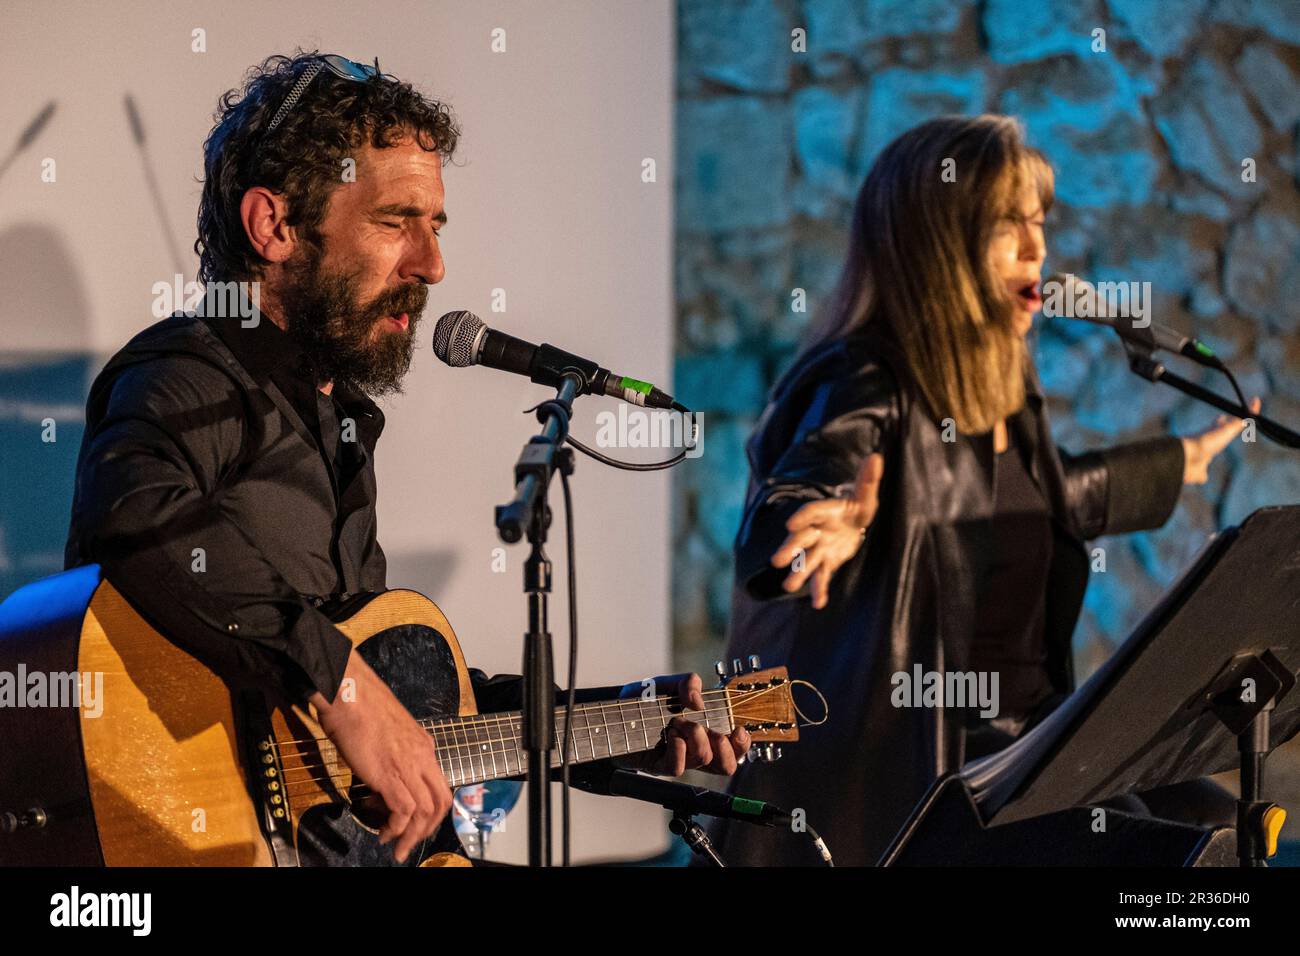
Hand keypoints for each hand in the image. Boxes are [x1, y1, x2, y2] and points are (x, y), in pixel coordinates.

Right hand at [309, 651, 451, 863]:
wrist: (349, 691)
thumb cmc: (361, 705)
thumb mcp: (387, 731)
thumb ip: (393, 752)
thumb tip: (382, 774)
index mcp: (423, 746)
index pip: (439, 785)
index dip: (430, 810)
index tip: (414, 822)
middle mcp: (422, 756)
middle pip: (441, 802)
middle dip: (428, 828)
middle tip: (410, 842)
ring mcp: (407, 765)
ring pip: (425, 811)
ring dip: (412, 835)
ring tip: (396, 846)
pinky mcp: (388, 773)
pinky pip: (404, 810)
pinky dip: (397, 827)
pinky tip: (384, 831)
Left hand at [614, 673, 751, 775]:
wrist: (611, 711)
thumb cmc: (642, 699)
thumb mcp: (666, 683)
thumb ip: (686, 682)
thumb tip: (698, 701)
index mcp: (704, 730)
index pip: (734, 747)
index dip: (743, 744)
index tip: (738, 729)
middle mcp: (694, 748)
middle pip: (727, 766)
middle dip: (726, 748)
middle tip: (712, 732)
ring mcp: (677, 758)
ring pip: (703, 763)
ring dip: (698, 740)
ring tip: (680, 724)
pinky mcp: (658, 766)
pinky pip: (677, 768)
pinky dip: (678, 749)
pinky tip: (670, 735)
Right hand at [771, 452, 883, 608]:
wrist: (854, 523)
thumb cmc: (858, 506)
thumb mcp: (866, 494)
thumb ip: (868, 479)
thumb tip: (876, 458)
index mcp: (824, 511)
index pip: (810, 513)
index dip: (802, 518)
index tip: (791, 526)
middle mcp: (817, 531)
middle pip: (801, 541)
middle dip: (789, 550)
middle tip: (777, 561)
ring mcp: (820, 548)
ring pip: (807, 561)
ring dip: (798, 573)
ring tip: (788, 587)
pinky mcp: (827, 562)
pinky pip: (822, 577)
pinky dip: (820, 590)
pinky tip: (819, 603)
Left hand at [1180, 397, 1260, 483]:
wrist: (1184, 459)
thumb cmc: (1206, 442)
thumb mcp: (1227, 429)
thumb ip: (1241, 419)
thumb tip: (1256, 400)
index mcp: (1213, 433)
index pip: (1221, 423)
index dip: (1225, 420)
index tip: (1225, 416)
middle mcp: (1206, 444)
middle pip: (1213, 438)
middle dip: (1216, 436)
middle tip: (1220, 434)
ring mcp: (1201, 458)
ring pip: (1205, 456)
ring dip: (1207, 456)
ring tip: (1208, 455)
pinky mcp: (1198, 471)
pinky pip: (1201, 475)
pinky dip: (1201, 475)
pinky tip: (1201, 476)